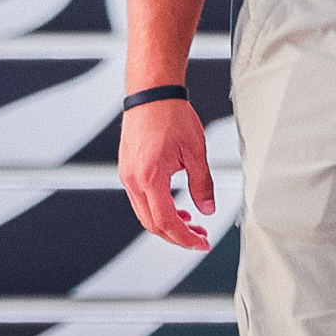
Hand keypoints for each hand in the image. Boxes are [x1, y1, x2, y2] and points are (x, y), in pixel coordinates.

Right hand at [118, 97, 216, 250]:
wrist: (152, 93)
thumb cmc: (171, 115)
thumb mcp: (195, 152)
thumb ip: (202, 185)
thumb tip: (207, 209)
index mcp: (150, 178)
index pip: (166, 222)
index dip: (185, 238)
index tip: (201, 243)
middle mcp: (133, 180)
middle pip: (152, 223)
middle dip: (177, 235)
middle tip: (199, 236)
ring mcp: (127, 174)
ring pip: (144, 213)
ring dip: (167, 223)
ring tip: (190, 222)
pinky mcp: (127, 168)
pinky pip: (140, 199)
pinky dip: (157, 208)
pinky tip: (174, 205)